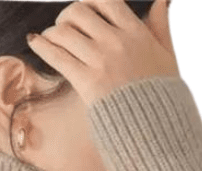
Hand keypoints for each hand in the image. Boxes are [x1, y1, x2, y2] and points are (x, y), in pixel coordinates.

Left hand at [25, 0, 179, 106]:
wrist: (154, 128)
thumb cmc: (162, 95)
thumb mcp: (167, 55)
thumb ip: (160, 25)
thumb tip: (160, 1)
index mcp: (136, 32)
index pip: (106, 0)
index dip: (89, 1)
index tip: (83, 10)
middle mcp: (116, 42)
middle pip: (79, 12)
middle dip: (66, 17)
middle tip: (63, 26)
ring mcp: (101, 61)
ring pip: (64, 32)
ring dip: (52, 32)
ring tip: (48, 38)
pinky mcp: (87, 81)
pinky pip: (57, 55)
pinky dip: (41, 46)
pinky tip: (34, 42)